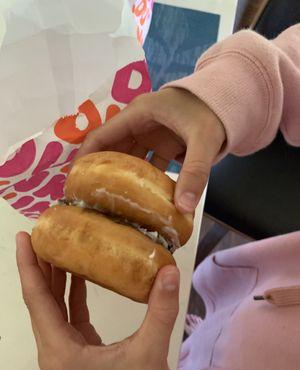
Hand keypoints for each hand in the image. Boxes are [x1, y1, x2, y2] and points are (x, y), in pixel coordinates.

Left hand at [16, 232, 179, 369]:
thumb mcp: (151, 349)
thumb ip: (161, 310)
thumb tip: (169, 271)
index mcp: (62, 351)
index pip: (37, 300)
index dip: (29, 266)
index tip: (26, 237)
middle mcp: (54, 348)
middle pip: (39, 299)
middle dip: (38, 264)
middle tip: (43, 231)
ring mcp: (63, 346)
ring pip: (50, 303)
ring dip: (52, 274)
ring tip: (57, 243)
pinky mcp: (75, 344)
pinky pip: (66, 310)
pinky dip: (69, 288)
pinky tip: (77, 268)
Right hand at [76, 88, 225, 213]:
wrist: (232, 103)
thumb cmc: (213, 111)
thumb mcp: (204, 140)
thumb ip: (195, 173)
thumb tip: (183, 208)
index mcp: (139, 114)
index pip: (102, 135)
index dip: (85, 156)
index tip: (74, 181)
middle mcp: (140, 124)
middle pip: (112, 149)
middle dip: (101, 171)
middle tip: (91, 198)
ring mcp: (152, 134)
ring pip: (129, 158)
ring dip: (123, 178)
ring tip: (112, 202)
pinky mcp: (163, 144)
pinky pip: (148, 164)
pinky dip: (145, 179)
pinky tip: (142, 198)